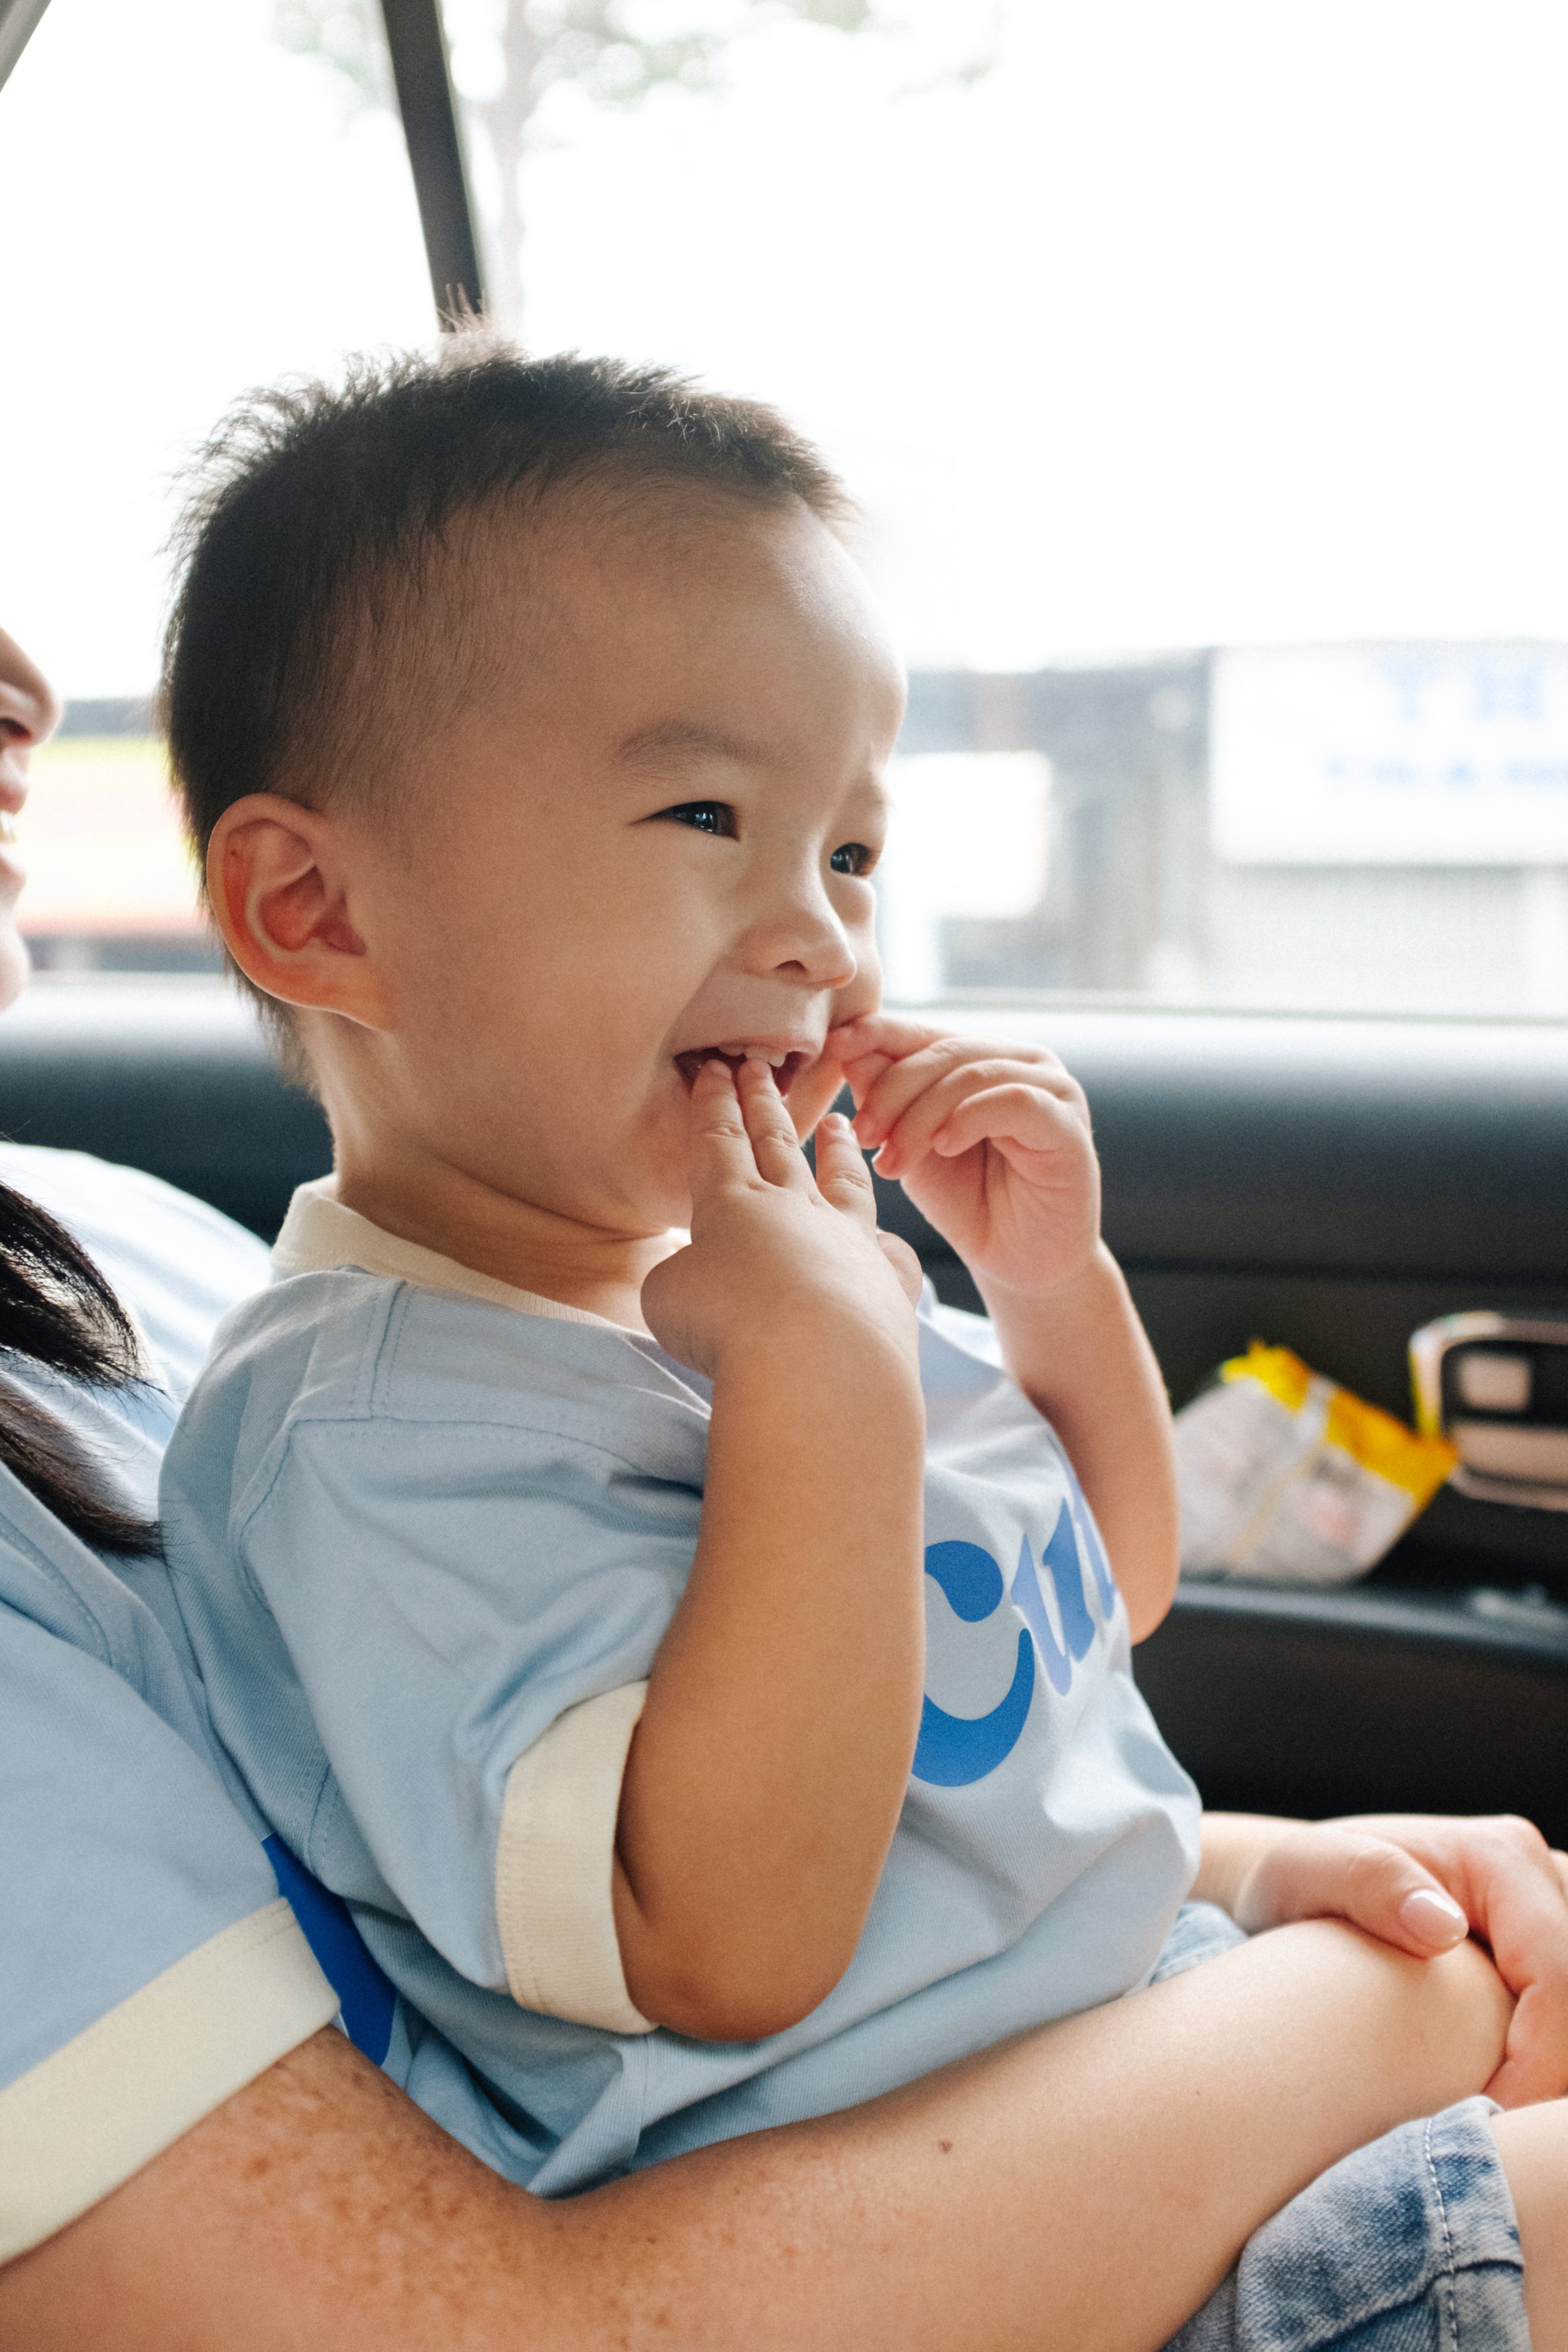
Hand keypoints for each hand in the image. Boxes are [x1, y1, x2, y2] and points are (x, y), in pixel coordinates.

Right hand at [641, 1055, 921, 1382]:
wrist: (816, 1360)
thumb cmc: (727, 1324)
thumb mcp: (670, 1294)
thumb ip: (685, 1273)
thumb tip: (706, 1277)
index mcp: (732, 1202)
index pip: (719, 1139)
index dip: (713, 1103)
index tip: (715, 1068)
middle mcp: (795, 1208)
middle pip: (777, 1142)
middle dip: (763, 1103)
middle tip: (759, 1069)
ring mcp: (849, 1239)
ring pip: (842, 1180)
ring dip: (836, 1150)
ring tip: (838, 1124)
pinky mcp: (887, 1280)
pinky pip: (889, 1252)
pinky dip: (884, 1245)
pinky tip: (886, 1243)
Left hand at [829, 1014, 1099, 1303]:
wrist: (1019, 1266)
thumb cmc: (969, 1205)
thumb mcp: (914, 1146)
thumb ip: (888, 1099)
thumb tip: (849, 1050)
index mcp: (985, 1058)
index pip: (926, 1032)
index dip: (878, 1033)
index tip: (835, 1047)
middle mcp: (1024, 1062)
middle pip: (943, 1051)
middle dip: (892, 1090)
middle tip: (863, 1134)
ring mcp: (1054, 1089)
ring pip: (971, 1074)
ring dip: (921, 1116)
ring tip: (894, 1162)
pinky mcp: (1069, 1125)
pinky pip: (1015, 1100)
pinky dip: (969, 1118)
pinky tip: (944, 1147)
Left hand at [1231, 1813, 1567, 2105]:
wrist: (1306, 1894)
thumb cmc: (1300, 1887)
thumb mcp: (1303, 1872)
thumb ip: (1366, 1882)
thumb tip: (1441, 1926)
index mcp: (1502, 1857)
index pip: (1560, 1981)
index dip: (1537, 2066)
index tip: (1484, 2121)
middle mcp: (1543, 1881)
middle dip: (1550, 2078)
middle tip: (1487, 2131)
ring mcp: (1555, 1921)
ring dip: (1551, 2073)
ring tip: (1491, 2117)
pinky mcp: (1550, 1960)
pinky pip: (1566, 2023)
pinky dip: (1546, 2065)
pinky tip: (1499, 2096)